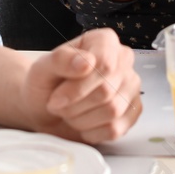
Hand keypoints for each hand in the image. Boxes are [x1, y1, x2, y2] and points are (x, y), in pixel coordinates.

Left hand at [23, 29, 142, 143]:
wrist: (44, 109)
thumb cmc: (46, 85)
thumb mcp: (42, 68)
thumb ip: (61, 60)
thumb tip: (86, 63)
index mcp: (104, 41)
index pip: (104, 65)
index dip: (78, 87)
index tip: (56, 97)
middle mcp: (123, 60)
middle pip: (106, 91)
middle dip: (75, 105)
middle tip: (58, 105)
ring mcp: (131, 87)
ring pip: (112, 110)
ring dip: (81, 119)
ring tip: (69, 112)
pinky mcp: (132, 112)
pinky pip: (115, 129)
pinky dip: (91, 132)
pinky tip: (82, 123)